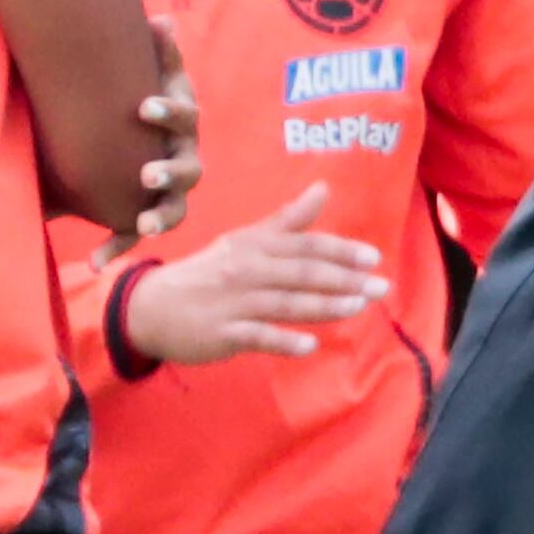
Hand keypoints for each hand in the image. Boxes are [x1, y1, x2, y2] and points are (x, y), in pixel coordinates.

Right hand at [115, 189, 388, 364]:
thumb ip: (288, 220)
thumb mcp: (245, 241)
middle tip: (380, 286)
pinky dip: (283, 341)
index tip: (372, 257)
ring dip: (323, 305)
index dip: (338, 250)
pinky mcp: (222, 332)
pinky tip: (310, 345)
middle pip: (300, 273)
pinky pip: (257, 336)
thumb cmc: (209, 273)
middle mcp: (245, 270)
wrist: (153, 306)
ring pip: (284, 303)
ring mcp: (233, 302)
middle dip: (342, 279)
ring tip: (357, 307)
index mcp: (254, 246)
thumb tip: (323, 188)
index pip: (302, 245)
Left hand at [118, 14, 200, 250]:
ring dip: (160, 217)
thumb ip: (158, 56)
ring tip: (145, 226)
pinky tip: (96, 261)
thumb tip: (161, 17)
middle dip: (169, 172)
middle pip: (188, 170)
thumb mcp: (150, 80)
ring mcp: (172, 195)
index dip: (169, 113)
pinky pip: (134, 235)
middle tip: (148, 174)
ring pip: (175, 209)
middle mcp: (185, 162)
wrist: (137, 144)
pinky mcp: (148, 216)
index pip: (185, 118)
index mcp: (182, 128)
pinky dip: (117, 247)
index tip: (143, 108)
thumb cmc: (141, 110)